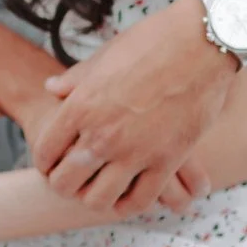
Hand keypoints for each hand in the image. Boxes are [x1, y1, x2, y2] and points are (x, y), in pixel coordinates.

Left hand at [30, 0, 229, 214]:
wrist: (202, 43)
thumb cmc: (151, 42)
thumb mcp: (104, 56)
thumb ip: (75, 79)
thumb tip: (52, 88)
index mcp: (81, 107)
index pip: (46, 151)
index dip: (44, 161)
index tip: (50, 163)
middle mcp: (102, 135)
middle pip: (66, 182)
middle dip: (63, 184)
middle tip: (70, 181)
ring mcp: (135, 152)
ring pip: (99, 199)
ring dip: (94, 198)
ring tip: (97, 190)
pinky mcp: (168, 161)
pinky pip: (141, 200)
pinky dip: (129, 204)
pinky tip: (126, 198)